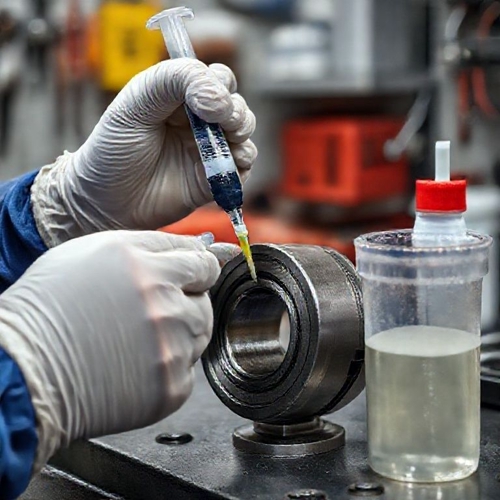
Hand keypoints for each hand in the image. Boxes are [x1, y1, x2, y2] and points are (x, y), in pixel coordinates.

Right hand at [0, 230, 219, 470]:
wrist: (24, 370)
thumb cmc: (48, 310)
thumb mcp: (91, 253)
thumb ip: (149, 247)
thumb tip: (193, 251)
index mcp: (143, 265)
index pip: (202, 260)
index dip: (199, 268)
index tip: (195, 275)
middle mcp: (161, 303)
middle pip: (205, 298)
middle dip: (189, 301)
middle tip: (157, 311)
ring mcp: (169, 347)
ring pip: (200, 333)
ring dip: (181, 333)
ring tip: (140, 339)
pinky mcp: (170, 386)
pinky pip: (188, 370)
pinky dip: (169, 367)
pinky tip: (137, 364)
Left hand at [31, 58, 257, 246]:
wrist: (105, 202)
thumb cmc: (113, 149)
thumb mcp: (135, 103)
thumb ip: (173, 81)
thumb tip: (218, 96)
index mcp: (180, 97)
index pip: (216, 79)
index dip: (220, 86)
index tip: (207, 105)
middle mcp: (199, 122)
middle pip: (236, 107)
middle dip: (237, 113)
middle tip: (225, 124)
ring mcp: (208, 152)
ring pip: (244, 136)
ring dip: (243, 138)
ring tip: (230, 146)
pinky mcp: (214, 181)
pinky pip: (241, 170)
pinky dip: (241, 167)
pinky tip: (226, 168)